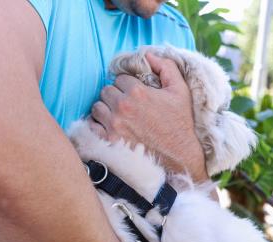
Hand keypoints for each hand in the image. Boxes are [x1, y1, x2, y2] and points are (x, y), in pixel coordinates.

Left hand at [88, 53, 209, 182]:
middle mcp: (122, 107)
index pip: (119, 78)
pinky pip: (92, 125)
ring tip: (118, 116)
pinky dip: (98, 125)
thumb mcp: (180, 90)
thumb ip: (166, 66)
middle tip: (126, 105)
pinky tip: (110, 127)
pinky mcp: (108, 141)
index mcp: (137, 92)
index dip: (127, 84)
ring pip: (97, 107)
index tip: (135, 93)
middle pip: (106, 91)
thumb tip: (148, 54)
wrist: (179, 156)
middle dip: (115, 95)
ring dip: (105, 109)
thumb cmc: (180, 123)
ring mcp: (113, 125)